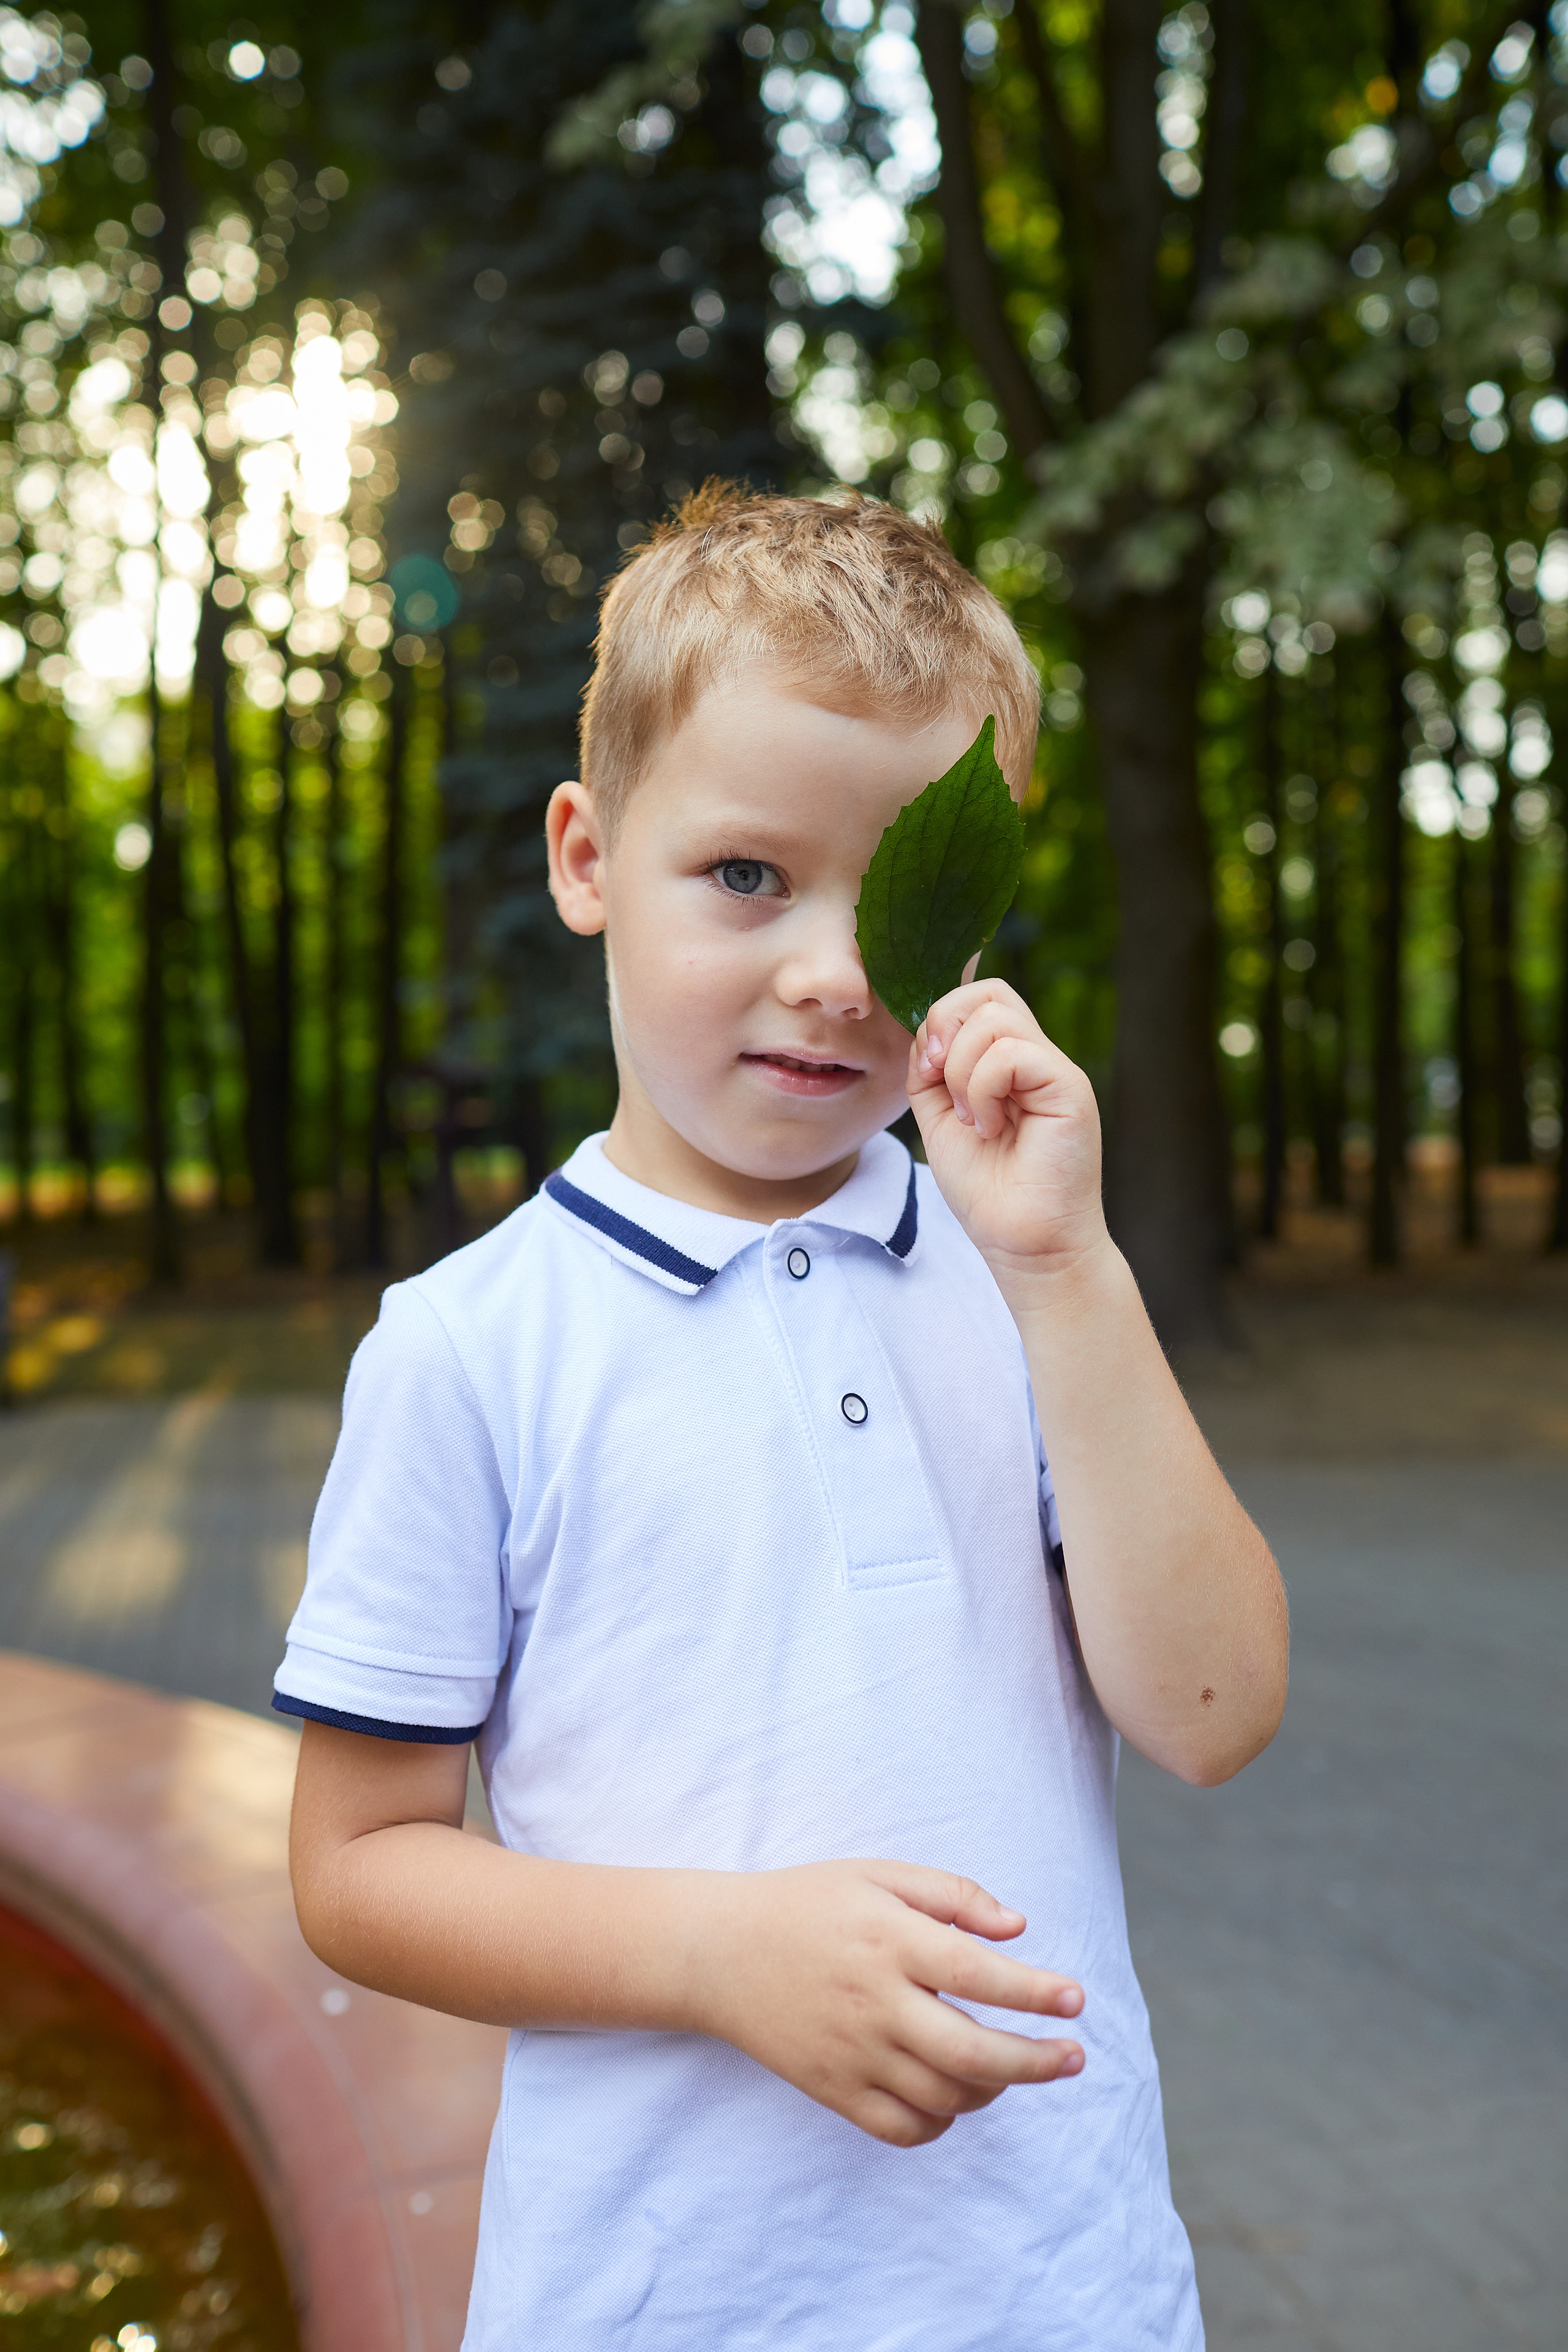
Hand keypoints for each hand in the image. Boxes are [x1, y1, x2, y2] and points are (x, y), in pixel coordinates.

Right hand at [696, 1859, 1083, 2147]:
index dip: (1036, 1992)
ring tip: (1012, 2068)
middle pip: (974, 2056)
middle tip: (1074, 2056)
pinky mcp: (832, 2089)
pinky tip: (955, 2097)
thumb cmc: (807, 1903)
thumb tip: (1019, 1927)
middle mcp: (875, 2003)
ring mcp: (853, 2053)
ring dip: (994, 2090)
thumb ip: (952, 1894)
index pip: (980, 1975)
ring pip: (946, 2098)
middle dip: (1037, 2062)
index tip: (1077, 2001)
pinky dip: (942, 2122)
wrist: (718, 1951)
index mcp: (890, 1941)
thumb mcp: (878, 1874)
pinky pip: (903, 2128)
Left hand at [909, 979, 1107, 1275]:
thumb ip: (930, 1072)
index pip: (978, 998)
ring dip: (961, 1070)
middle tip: (940, 1083)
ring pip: (995, 1018)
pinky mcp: (1070, 1088)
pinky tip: (990, 1127)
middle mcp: (1037, 1058)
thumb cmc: (987, 1190)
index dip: (940, 1019)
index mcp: (1009, 1062)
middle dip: (945, 1028)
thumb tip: (925, 1032)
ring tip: (973, 1119)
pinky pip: (1011, 1053)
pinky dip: (982, 1089)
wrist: (1024, 1244)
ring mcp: (1055, 1070)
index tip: (927, 1071)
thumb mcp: (939, 1120)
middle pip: (988, 993)